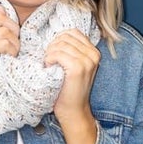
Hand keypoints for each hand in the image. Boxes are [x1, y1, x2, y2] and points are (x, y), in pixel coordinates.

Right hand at [0, 4, 18, 143]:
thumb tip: (6, 21)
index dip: (1, 13)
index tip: (7, 27)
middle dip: (12, 27)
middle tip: (14, 41)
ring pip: (4, 30)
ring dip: (14, 41)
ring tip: (13, 51)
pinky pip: (5, 43)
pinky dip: (12, 49)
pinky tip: (11, 56)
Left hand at [44, 29, 100, 143]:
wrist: (73, 111)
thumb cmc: (69, 89)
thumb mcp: (75, 66)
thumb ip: (72, 50)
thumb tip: (57, 36)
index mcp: (94, 51)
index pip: (72, 32)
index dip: (58, 39)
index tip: (53, 53)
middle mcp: (93, 55)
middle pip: (65, 37)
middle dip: (53, 46)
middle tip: (49, 60)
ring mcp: (86, 61)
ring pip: (60, 44)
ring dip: (50, 53)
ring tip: (49, 64)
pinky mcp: (78, 68)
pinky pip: (57, 53)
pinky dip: (49, 58)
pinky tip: (48, 67)